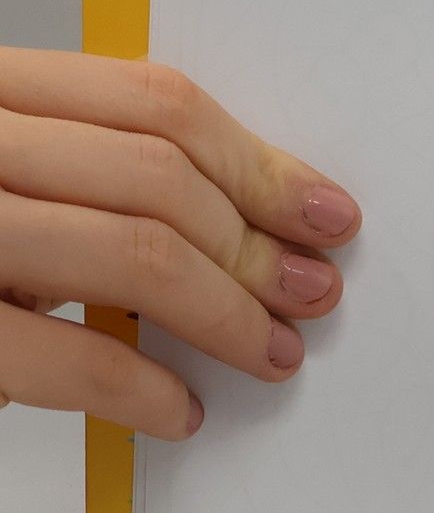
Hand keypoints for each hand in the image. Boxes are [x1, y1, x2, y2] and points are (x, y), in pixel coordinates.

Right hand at [0, 50, 359, 439]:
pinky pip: (59, 354)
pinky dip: (138, 389)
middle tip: (310, 293)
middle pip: (158, 176)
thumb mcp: (4, 174)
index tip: (322, 211)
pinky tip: (174, 410)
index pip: (152, 102)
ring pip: (132, 250)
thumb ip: (84, 174)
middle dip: (256, 243)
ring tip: (266, 352)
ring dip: (225, 313)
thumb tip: (241, 221)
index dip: (257, 162)